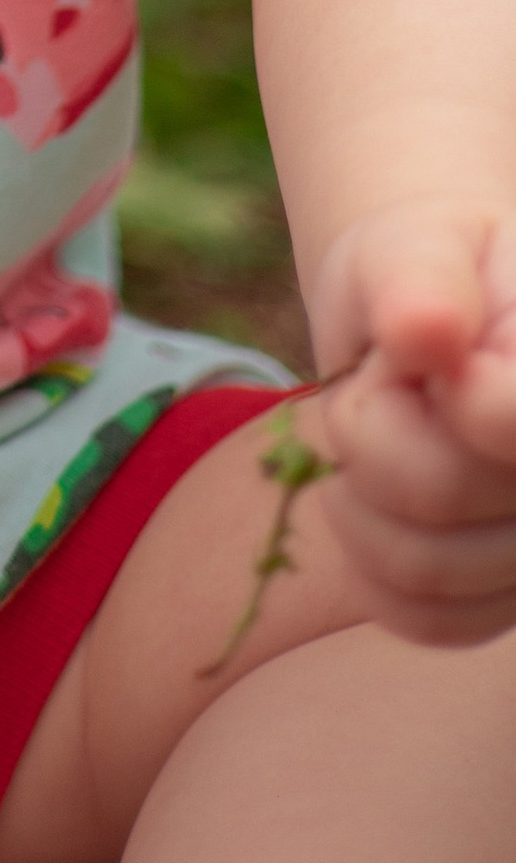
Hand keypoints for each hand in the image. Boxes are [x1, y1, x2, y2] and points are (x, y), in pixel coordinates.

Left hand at [309, 199, 515, 643]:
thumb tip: (424, 330)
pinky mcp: (511, 600)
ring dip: (360, 493)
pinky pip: (426, 617)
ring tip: (384, 431)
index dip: (447, 396)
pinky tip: (379, 498)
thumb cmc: (429, 273)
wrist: (430, 326)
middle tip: (386, 380)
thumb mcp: (420, 245)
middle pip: (440, 490)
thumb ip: (423, 279)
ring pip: (422, 568)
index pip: (508, 423)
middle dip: (370, 424)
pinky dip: (374, 560)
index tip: (422, 347)